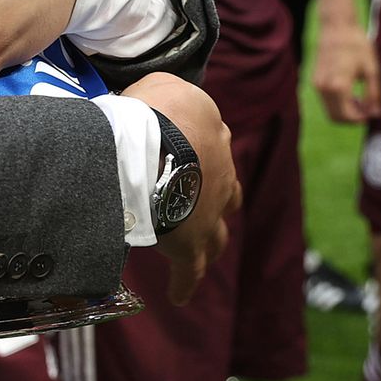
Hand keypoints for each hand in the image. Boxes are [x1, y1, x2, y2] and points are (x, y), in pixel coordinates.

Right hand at [124, 73, 239, 304]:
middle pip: (226, 195)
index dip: (193, 152)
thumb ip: (167, 95)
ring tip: (195, 252)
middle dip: (214, 201)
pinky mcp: (192, 245)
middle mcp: (221, 175)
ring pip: (217, 236)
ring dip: (207, 242)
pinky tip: (179, 295)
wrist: (154, 148)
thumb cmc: (155, 112)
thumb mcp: (163, 85)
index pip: (210, 145)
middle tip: (195, 207)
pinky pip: (190, 272)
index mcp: (213, 135)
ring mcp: (210, 213)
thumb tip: (160, 104)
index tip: (176, 157)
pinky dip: (185, 284)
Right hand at [313, 18, 380, 122]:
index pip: (348, 116)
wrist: (336, 27)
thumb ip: (374, 94)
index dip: (362, 119)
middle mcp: (324, 88)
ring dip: (344, 111)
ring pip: (329, 111)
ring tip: (359, 100)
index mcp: (338, 86)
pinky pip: (325, 101)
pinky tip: (349, 93)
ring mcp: (316, 84)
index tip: (372, 113)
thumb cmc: (357, 45)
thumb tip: (376, 113)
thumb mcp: (371, 70)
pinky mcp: (314, 80)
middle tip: (367, 108)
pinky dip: (337, 104)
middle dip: (352, 118)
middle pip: (336, 117)